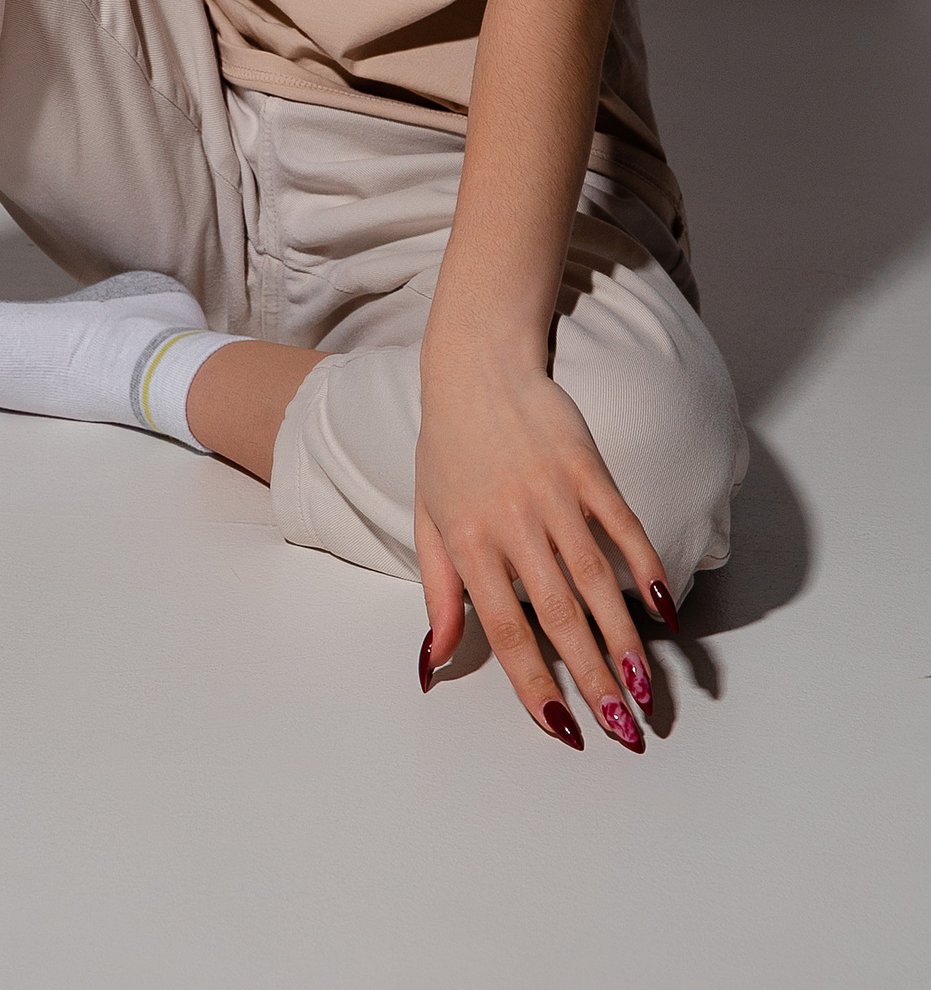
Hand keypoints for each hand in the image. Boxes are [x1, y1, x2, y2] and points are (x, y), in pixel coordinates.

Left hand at [415, 350, 665, 751]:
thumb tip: (433, 663)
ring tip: (646, 690)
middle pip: (559, 613)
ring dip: (625, 638)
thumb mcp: (429, 520)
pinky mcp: (585, 466)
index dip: (535, 681)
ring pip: (595, 578)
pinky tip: (666, 610)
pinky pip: (621, 524)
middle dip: (593, 677)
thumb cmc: (447, 448)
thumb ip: (438, 595)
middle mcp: (511, 521)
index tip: (565, 727)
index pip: (504, 627)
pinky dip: (646, 567)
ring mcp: (551, 492)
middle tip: (625, 730)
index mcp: (469, 541)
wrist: (476, 366)